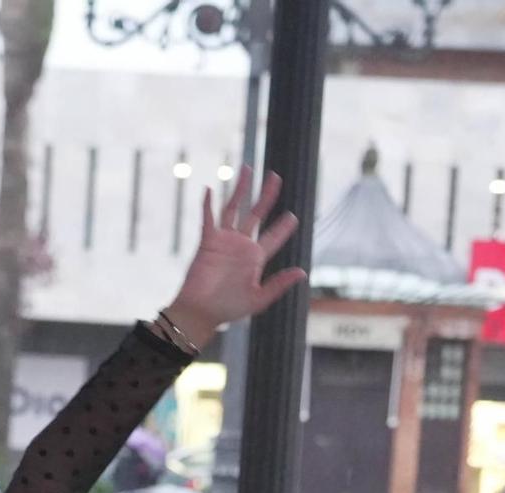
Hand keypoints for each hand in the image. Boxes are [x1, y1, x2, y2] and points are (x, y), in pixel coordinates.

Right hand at [159, 169, 305, 348]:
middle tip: (276, 177)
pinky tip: (210, 190)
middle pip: (257, 213)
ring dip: (241, 189)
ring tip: (248, 169)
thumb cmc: (229, 309)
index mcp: (256, 258)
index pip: (273, 236)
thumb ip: (279, 284)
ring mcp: (224, 241)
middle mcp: (242, 245)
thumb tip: (302, 272)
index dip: (283, 226)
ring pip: (234, 208)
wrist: (202, 312)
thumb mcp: (259, 299)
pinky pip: (208, 219)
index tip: (293, 216)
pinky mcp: (208, 242)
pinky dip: (208, 205)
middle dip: (267, 195)